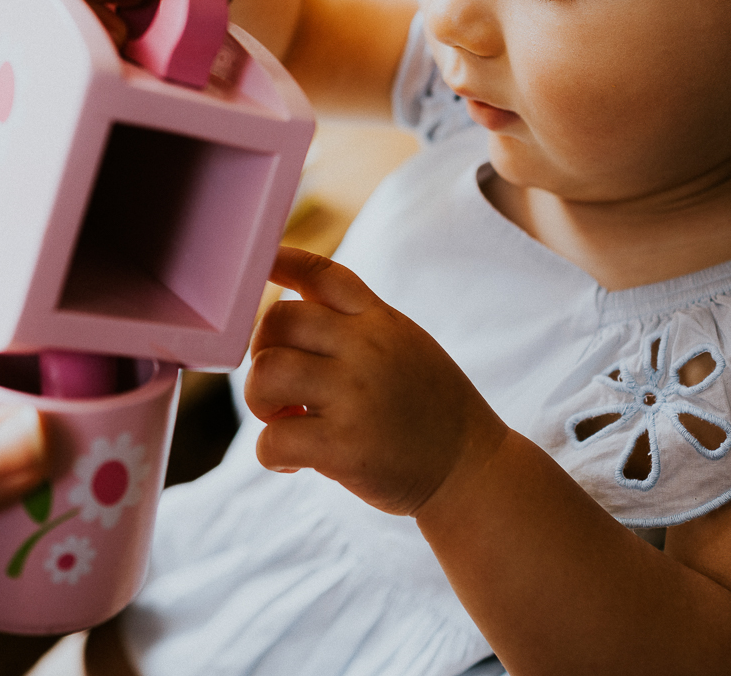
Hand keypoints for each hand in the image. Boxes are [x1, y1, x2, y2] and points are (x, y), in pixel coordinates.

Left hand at [245, 248, 508, 516]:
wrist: (471, 468)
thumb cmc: (431, 409)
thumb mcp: (407, 345)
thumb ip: (358, 324)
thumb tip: (293, 307)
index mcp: (381, 321)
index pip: (324, 275)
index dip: (284, 262)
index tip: (260, 264)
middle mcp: (367, 349)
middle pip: (278, 321)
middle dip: (261, 353)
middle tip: (280, 387)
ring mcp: (354, 396)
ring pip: (265, 374)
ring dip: (259, 400)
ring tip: (284, 419)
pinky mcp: (344, 446)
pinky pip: (272, 439)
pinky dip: (270, 453)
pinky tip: (295, 462)